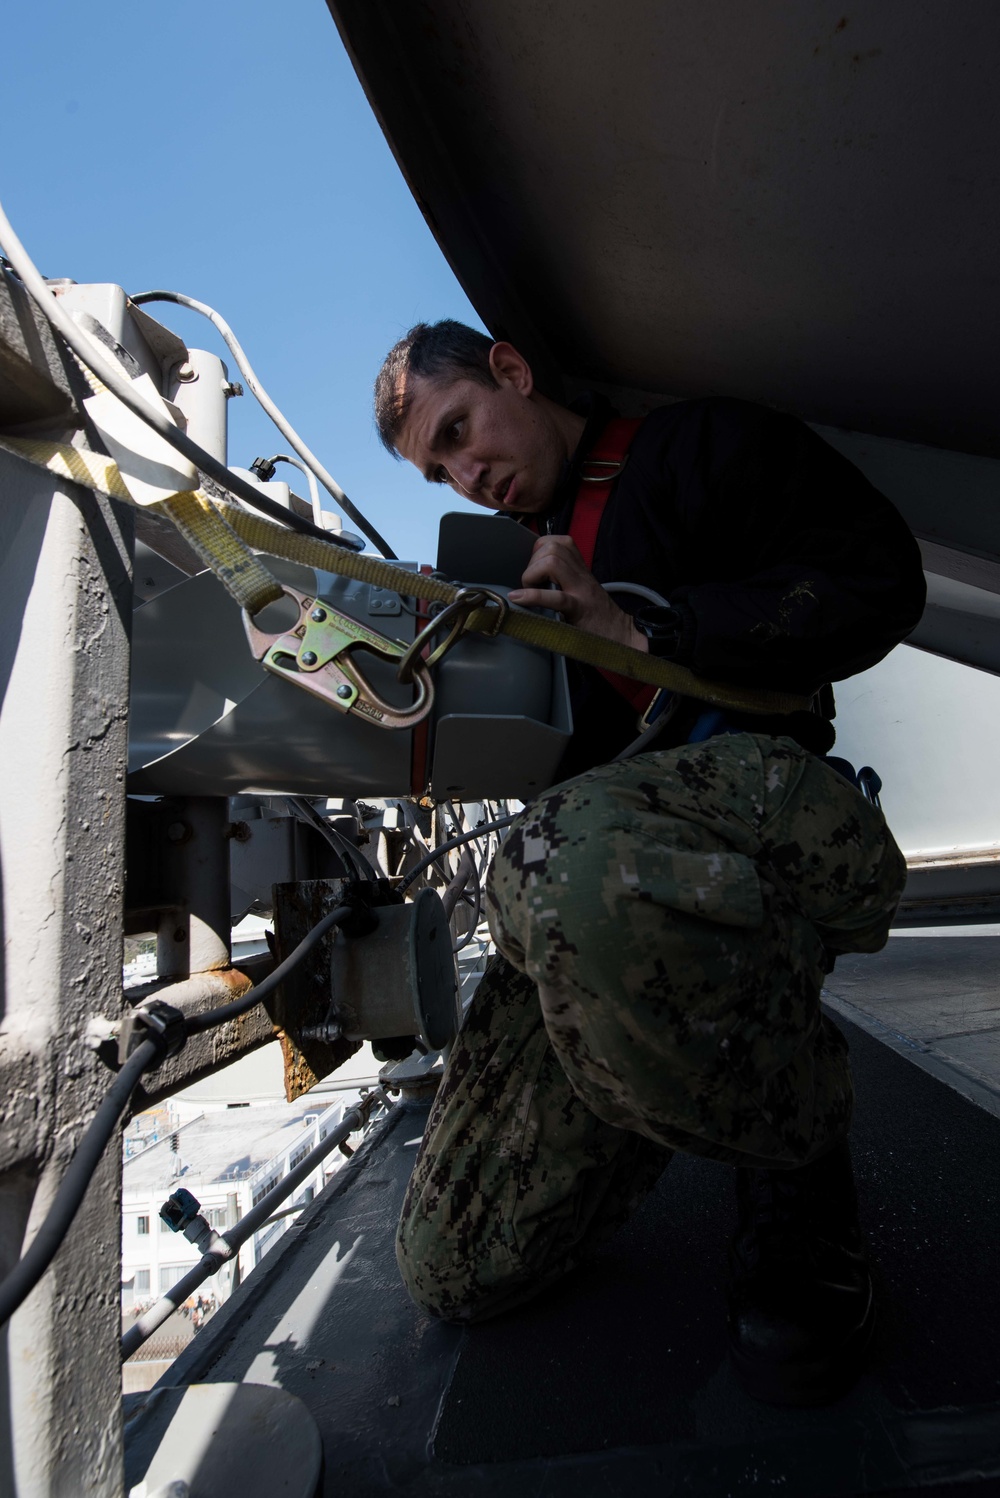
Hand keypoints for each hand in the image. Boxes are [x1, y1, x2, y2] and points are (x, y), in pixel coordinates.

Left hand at [508, 535, 648, 651]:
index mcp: (581, 569)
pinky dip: (532, 596)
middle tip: (531, 584)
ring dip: (532, 575)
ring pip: (552, 563)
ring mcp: (581, 591)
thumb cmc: (597, 617)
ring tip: (529, 592)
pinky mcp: (579, 610)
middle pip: (552, 548)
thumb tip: (532, 578)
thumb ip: (563, 580)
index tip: (534, 569)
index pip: (558, 542)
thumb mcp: (581, 591)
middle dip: (533, 562)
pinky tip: (518, 599)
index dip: (538, 551)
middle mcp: (581, 575)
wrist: (622, 636)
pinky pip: (555, 596)